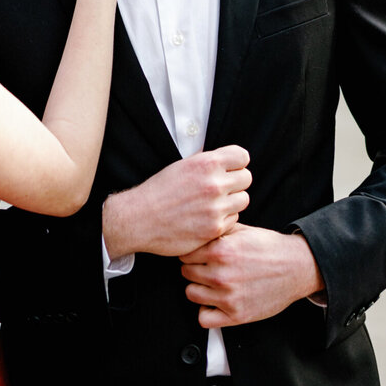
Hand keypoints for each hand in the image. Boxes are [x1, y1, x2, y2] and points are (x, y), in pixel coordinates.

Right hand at [102, 147, 251, 259]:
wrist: (139, 219)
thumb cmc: (159, 191)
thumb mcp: (182, 165)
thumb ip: (206, 161)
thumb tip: (224, 157)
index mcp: (206, 163)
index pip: (242, 156)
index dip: (237, 163)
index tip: (230, 169)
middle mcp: (214, 184)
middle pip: (246, 178)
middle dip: (236, 182)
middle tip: (222, 188)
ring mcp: (216, 208)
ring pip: (243, 200)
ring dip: (233, 201)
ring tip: (215, 203)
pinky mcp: (214, 228)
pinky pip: (234, 219)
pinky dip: (224, 219)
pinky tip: (208, 217)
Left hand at [180, 225, 323, 328]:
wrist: (297, 267)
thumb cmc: (270, 247)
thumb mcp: (242, 230)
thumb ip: (217, 231)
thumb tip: (196, 230)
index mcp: (221, 250)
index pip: (185, 253)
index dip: (191, 252)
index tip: (197, 253)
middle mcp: (221, 274)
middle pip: (186, 272)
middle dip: (194, 268)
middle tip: (205, 267)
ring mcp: (228, 296)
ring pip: (191, 294)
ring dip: (198, 288)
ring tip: (210, 283)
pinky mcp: (236, 315)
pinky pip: (204, 318)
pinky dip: (206, 311)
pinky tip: (215, 302)